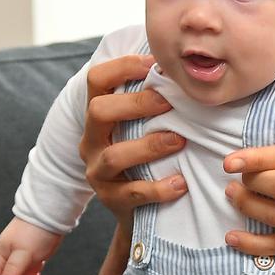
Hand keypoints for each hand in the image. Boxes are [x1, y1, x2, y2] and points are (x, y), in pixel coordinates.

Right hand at [80, 54, 187, 224]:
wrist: (138, 211)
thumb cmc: (146, 155)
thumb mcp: (141, 125)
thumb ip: (153, 98)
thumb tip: (184, 64)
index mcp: (98, 115)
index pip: (97, 79)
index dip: (122, 66)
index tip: (154, 63)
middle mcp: (91, 140)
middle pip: (97, 111)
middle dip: (135, 104)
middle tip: (168, 102)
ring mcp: (97, 171)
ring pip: (114, 155)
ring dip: (150, 146)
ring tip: (179, 141)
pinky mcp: (111, 200)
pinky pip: (132, 193)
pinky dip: (158, 188)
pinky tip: (180, 183)